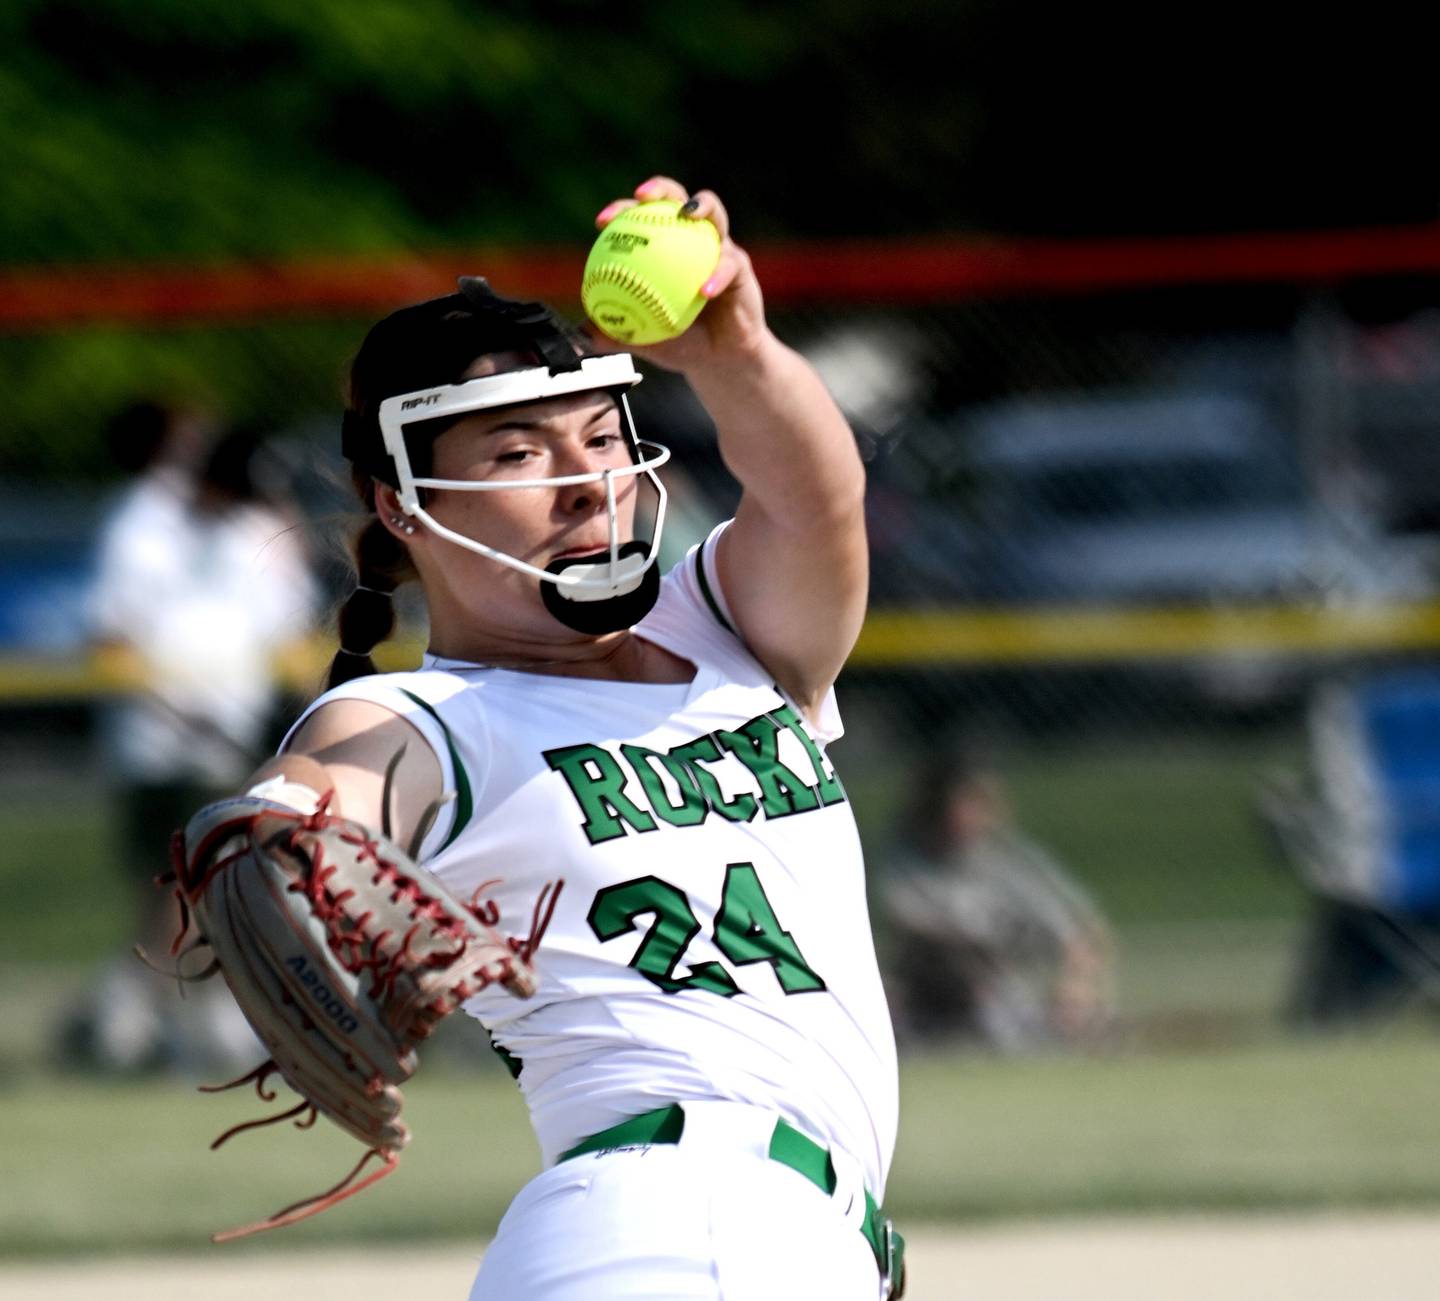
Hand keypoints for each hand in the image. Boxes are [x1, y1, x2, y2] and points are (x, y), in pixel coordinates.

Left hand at [587, 176, 774, 374]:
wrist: (719, 359)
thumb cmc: (680, 342)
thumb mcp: (642, 340)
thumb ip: (613, 333)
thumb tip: (581, 331)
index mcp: (666, 247)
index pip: (641, 218)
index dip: (621, 209)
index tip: (601, 221)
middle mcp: (692, 238)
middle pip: (677, 197)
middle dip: (660, 187)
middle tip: (642, 197)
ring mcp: (719, 248)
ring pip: (714, 213)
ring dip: (701, 205)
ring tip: (686, 214)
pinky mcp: (741, 267)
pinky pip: (730, 265)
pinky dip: (717, 275)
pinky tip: (704, 290)